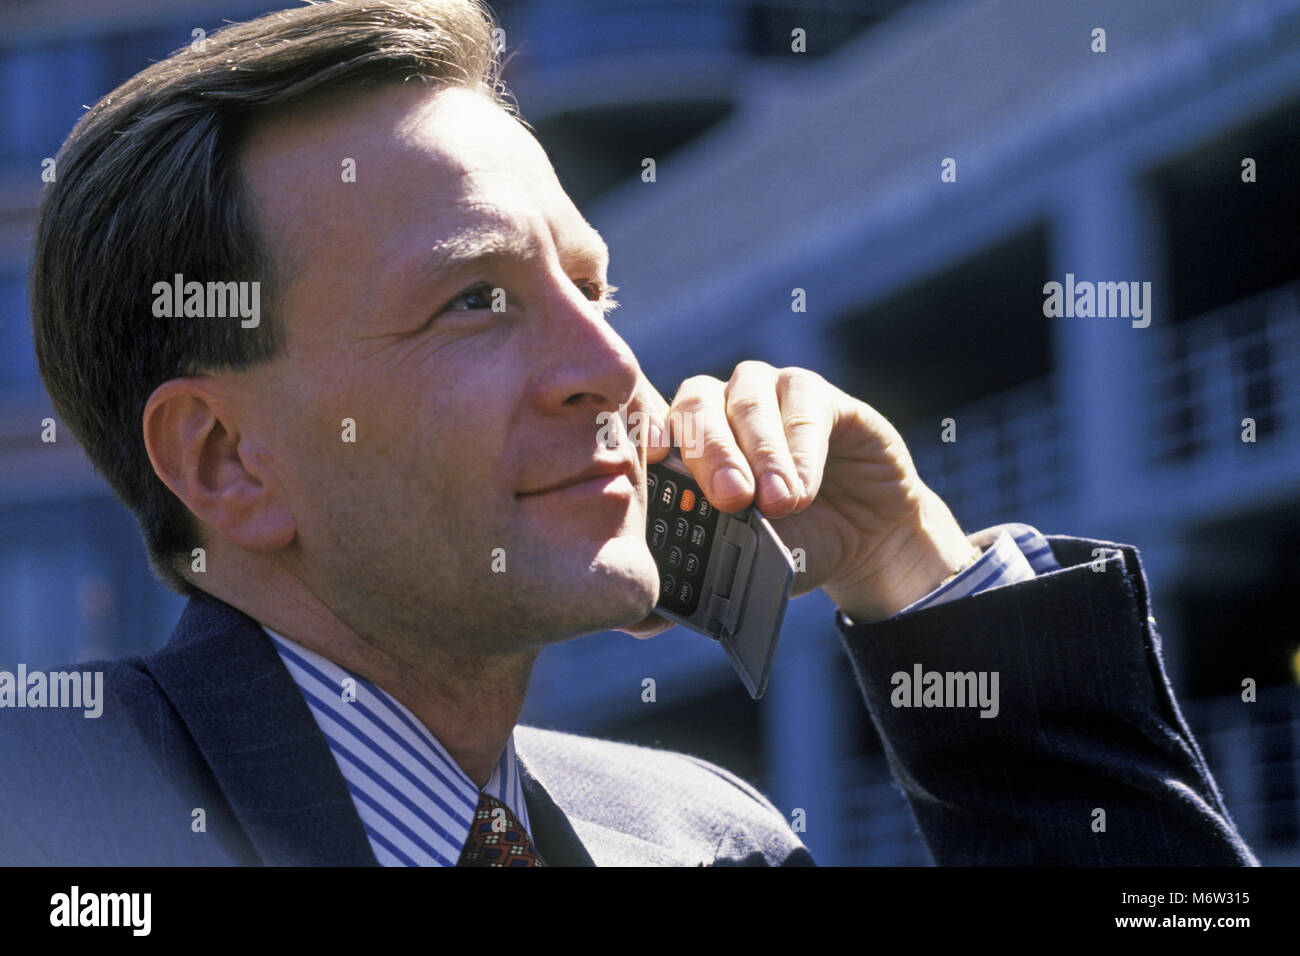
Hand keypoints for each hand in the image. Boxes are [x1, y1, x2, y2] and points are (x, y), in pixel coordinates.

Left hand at [618, 362, 979, 636]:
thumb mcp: (741, 563)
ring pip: (747, 399)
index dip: (647, 432)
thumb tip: (649, 611)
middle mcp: (718, 404)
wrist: (861, 542)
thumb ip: (695, 574)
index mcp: (683, 440)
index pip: (653, 421)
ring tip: (776, 503)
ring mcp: (767, 392)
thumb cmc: (788, 546)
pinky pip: (803, 406)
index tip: (652, 459)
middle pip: (696, 404)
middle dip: (710, 452)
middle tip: (729, 499)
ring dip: (761, 453)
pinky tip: (803, 488)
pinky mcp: (817, 396)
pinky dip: (801, 451)